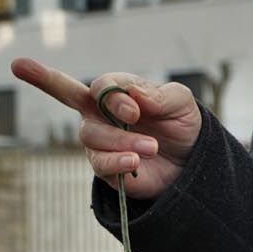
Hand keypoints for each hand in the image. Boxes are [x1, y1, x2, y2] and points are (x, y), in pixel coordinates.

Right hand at [11, 57, 201, 199]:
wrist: (189, 160)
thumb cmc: (180, 123)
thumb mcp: (180, 102)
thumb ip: (160, 95)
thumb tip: (134, 93)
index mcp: (118, 91)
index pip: (100, 85)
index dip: (112, 97)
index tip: (135, 112)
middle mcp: (101, 112)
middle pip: (73, 99)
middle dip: (63, 88)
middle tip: (131, 116)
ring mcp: (100, 140)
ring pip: (90, 135)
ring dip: (121, 140)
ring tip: (152, 147)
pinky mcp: (105, 166)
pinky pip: (99, 163)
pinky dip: (116, 162)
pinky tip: (133, 162)